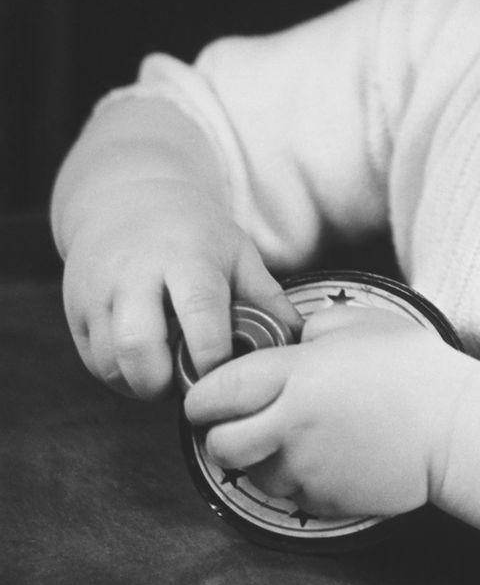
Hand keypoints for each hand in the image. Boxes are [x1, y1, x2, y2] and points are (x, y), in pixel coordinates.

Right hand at [61, 178, 296, 399]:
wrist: (125, 199)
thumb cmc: (193, 233)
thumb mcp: (236, 251)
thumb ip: (266, 296)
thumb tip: (301, 337)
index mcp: (185, 257)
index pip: (198, 311)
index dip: (211, 354)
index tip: (223, 375)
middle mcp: (135, 274)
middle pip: (138, 346)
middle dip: (163, 381)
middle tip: (187, 382)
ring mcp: (98, 292)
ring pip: (111, 363)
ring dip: (141, 384)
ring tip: (168, 373)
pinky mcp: (74, 310)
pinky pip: (94, 363)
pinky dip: (121, 376)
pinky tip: (146, 364)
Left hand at [183, 306, 476, 519]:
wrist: (458, 430)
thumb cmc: (417, 370)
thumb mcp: (366, 324)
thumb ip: (314, 327)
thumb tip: (288, 339)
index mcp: (299, 375)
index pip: (217, 392)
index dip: (201, 396)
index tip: (205, 395)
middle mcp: (292, 426)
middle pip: (219, 445)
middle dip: (219, 434)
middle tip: (237, 421)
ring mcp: (308, 470)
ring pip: (250, 474)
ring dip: (257, 459)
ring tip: (288, 438)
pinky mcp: (325, 502)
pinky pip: (288, 495)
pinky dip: (293, 479)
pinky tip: (322, 457)